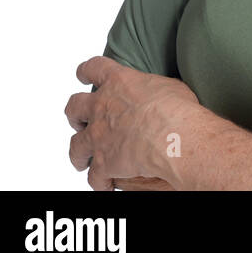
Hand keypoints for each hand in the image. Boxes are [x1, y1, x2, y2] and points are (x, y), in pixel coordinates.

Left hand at [65, 56, 199, 190]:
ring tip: (82, 159)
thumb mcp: (167, 85)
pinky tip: (105, 184)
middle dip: (75, 114)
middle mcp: (101, 107)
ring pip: (76, 145)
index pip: (94, 68)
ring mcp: (98, 136)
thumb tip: (155, 93)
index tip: (83, 74)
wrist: (172, 135)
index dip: (86, 71)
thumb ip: (151, 88)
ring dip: (78, 153)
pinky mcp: (103, 162)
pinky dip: (99, 182)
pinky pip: (94, 177)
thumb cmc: (177, 108)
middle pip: (74, 107)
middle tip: (79, 118)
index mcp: (119, 82)